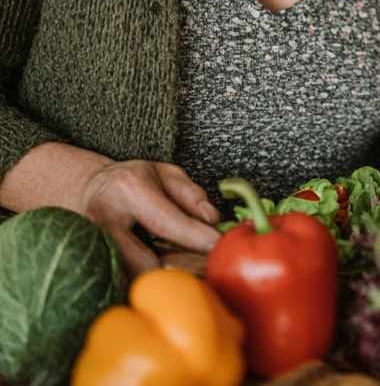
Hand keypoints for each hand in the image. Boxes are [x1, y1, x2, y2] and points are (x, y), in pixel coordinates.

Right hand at [80, 159, 222, 276]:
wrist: (87, 188)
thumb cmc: (133, 181)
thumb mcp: (165, 174)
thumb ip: (190, 194)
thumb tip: (211, 219)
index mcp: (128, 189)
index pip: (164, 219)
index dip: (193, 235)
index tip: (217, 246)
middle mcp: (103, 218)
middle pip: (140, 260)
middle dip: (171, 268)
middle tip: (196, 268)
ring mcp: (89, 244)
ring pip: (126, 277)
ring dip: (153, 280)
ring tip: (173, 270)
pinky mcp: (86, 262)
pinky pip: (116, 281)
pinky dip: (137, 282)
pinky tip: (152, 276)